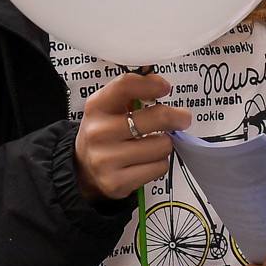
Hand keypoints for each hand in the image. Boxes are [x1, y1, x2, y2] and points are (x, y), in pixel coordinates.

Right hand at [73, 72, 190, 202]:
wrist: (83, 168)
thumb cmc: (105, 132)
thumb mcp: (109, 108)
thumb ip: (131, 94)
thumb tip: (161, 86)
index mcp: (96, 107)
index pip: (126, 85)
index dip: (152, 84)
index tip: (164, 88)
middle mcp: (99, 131)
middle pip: (157, 117)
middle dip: (175, 117)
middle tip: (182, 118)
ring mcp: (107, 158)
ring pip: (162, 145)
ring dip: (163, 145)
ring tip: (150, 145)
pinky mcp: (117, 181)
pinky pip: (159, 167)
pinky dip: (159, 164)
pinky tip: (145, 162)